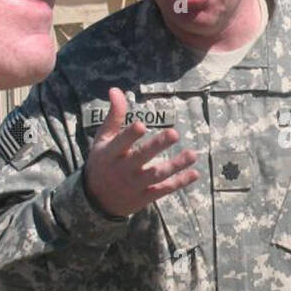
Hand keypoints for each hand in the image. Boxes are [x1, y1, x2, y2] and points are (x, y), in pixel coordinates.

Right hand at [83, 87, 198, 217]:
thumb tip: (116, 90)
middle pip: (141, 158)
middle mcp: (122, 170)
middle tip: (174, 133)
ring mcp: (134, 185)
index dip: (130, 135)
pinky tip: (194, 174)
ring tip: (193, 154)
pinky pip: (163, 190)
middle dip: (157, 146)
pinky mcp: (144, 197)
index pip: (120, 142)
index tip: (141, 125)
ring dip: (175, 166)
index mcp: (111, 153)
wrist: (96, 200)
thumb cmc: (103, 162)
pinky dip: (178, 183)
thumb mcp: (103, 139)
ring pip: (156, 175)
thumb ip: (114, 116)